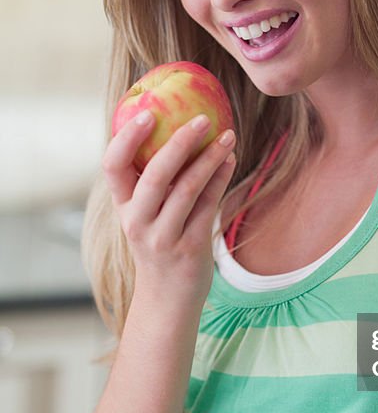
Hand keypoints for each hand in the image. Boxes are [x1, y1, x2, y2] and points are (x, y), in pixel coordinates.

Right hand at [102, 110, 236, 298]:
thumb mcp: (146, 216)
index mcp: (123, 208)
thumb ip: (153, 182)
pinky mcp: (190, 248)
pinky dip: (220, 179)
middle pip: (155, 175)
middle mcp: (138, 222)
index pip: (112, 167)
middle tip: (201, 118)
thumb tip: (174, 129)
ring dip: (209, 158)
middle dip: (179, 142)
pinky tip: (230, 160)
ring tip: (227, 136)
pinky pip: (208, 206)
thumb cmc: (160, 245)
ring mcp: (164, 237)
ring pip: (186, 190)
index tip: (147, 112)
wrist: (168, 300)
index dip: (126, 138)